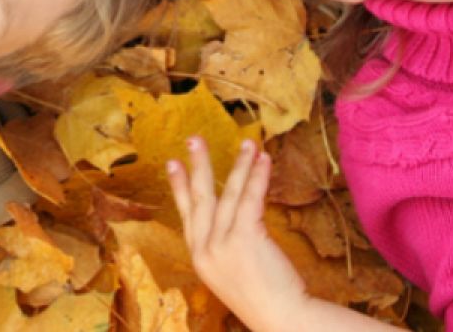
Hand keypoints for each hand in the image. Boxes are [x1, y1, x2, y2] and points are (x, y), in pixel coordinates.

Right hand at [167, 137, 310, 330]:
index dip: (179, 187)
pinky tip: (263, 159)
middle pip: (200, 199)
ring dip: (239, 164)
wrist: (281, 319)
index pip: (186, 215)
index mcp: (199, 258)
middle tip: (194, 138)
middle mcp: (205, 250)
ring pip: (229, 194)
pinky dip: (257, 176)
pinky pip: (250, 198)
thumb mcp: (232, 272)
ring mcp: (222, 245)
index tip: (172, 163)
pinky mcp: (245, 239)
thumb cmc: (264, 298)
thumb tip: (235, 215)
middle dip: (198, 165)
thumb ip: (226, 245)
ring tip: (247, 143)